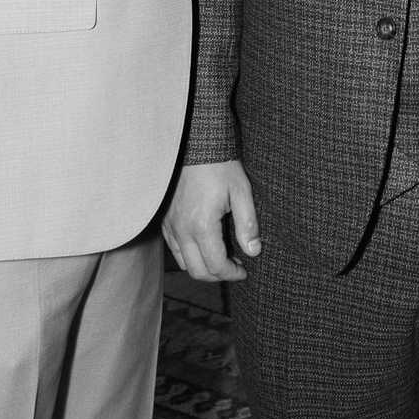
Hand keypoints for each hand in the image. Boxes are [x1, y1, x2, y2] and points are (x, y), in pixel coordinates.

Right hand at [163, 160, 259, 281]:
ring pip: (183, 262)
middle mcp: (181, 229)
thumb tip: (254, 251)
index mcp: (201, 225)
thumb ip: (248, 224)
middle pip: (197, 271)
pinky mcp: (165, 219)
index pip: (215, 266)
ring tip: (221, 256)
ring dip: (202, 266)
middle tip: (235, 266)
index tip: (245, 270)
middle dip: (218, 275)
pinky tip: (204, 244)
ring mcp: (170, 225)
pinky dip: (189, 254)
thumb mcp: (242, 192)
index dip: (233, 273)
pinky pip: (174, 247)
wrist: (195, 143)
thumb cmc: (220, 166)